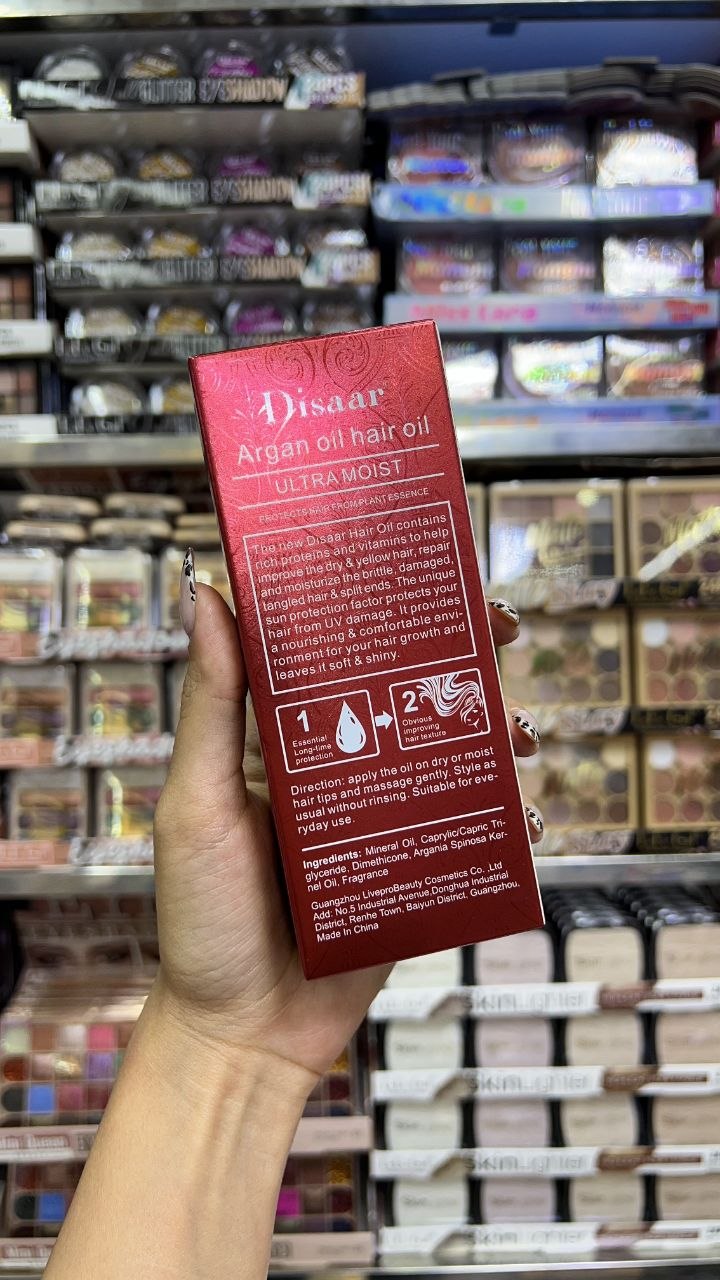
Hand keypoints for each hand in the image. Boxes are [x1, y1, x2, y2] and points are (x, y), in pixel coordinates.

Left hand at [152, 556, 542, 1087]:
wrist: (243, 1032)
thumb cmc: (202, 916)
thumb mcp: (197, 801)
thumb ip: (210, 705)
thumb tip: (207, 592)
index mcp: (282, 742)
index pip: (333, 653)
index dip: (377, 608)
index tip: (419, 569)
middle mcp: (337, 772)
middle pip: (407, 696)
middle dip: (458, 662)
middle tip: (501, 634)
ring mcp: (380, 822)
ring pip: (446, 758)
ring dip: (492, 734)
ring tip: (516, 732)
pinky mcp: (413, 873)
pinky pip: (464, 834)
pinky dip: (503, 819)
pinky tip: (525, 815)